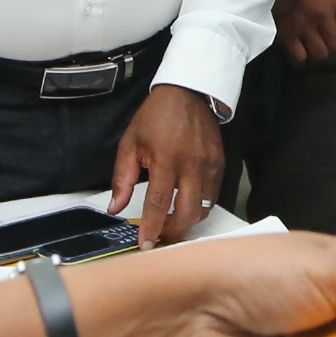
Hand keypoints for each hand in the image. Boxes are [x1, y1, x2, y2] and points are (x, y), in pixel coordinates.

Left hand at [112, 86, 226, 245]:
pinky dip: (200, 206)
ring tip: (172, 221)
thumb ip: (123, 178)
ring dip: (188, 220)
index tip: (145, 243)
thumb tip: (115, 207)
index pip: (159, 203)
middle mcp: (191, 165)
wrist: (187, 93)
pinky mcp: (220, 164)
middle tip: (160, 236)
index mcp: (166, 160)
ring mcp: (209, 166)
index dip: (152, 227)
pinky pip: (213, 196)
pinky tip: (186, 203)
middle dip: (174, 231)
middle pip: (188, 213)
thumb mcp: (130, 144)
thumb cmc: (156, 116)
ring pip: (203, 208)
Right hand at [276, 0, 335, 66]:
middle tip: (332, 52)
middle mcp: (321, 15)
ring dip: (320, 58)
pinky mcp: (285, 36)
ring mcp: (302, 27)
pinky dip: (302, 62)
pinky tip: (301, 55)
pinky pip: (300, 60)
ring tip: (316, 54)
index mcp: (333, 1)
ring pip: (320, 56)